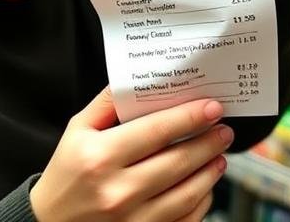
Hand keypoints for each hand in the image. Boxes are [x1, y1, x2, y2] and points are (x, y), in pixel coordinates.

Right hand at [29, 88, 231, 221]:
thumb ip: (105, 105)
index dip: (189, 117)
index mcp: (99, 156)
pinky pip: (187, 218)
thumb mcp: (76, 132)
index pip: (156, 131)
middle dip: (208, 142)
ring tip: (218, 155)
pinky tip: (204, 185)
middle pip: (178, 161)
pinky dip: (202, 200)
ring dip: (210, 171)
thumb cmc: (66, 174)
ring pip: (189, 192)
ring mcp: (134, 218)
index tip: (211, 108)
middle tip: (223, 130)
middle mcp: (118, 189)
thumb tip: (136, 82)